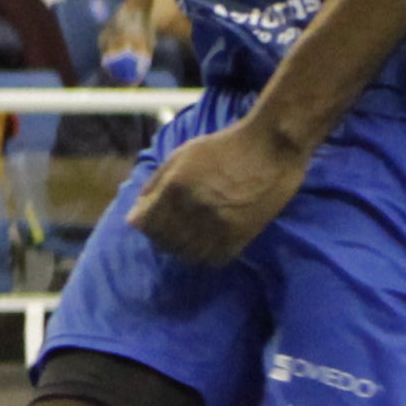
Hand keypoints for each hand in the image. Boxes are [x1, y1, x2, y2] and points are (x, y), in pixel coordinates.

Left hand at [128, 121, 311, 266]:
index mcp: (176, 188)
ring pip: (189, 255)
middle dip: (162, 238)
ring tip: (188, 238)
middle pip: (166, 242)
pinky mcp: (241, 235)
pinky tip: (207, 244)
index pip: (146, 224)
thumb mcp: (180, 156)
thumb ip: (154, 186)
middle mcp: (194, 209)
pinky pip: (215, 259)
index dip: (145, 225)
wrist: (271, 146)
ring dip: (183, 249)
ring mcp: (219, 225)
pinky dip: (207, 256)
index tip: (151, 221)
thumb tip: (135, 217)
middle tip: (170, 230)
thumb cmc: (223, 146)